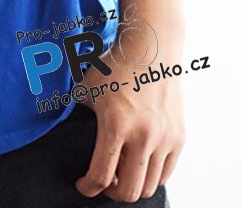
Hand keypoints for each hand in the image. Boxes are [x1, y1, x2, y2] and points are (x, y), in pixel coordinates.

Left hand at [75, 49, 185, 202]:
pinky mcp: (179, 137)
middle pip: (129, 192)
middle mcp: (144, 136)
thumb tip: (61, 128)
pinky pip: (165, 173)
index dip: (87, 188)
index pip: (101, 176)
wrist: (152, 47)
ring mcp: (165, 139)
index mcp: (116, 126)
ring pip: (149, 186)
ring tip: (120, 174)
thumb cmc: (114, 64)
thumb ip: (74, 112)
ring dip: (132, 185)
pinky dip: (150, 177)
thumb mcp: (85, 87)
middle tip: (102, 183)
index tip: (81, 185)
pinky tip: (137, 164)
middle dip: (111, 193)